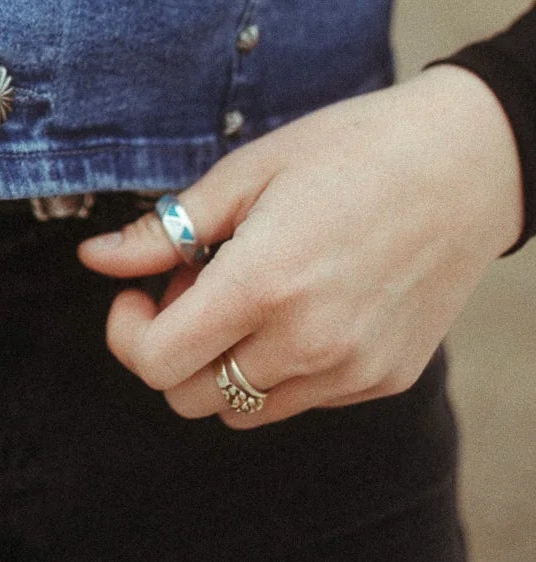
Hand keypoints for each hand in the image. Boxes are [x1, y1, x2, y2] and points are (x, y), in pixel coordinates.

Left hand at [76, 63, 524, 427]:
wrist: (466, 165)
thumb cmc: (351, 151)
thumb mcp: (246, 173)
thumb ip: (166, 229)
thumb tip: (95, 260)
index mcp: (264, 285)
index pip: (156, 362)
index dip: (127, 331)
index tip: (138, 291)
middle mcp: (308, 343)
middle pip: (188, 397)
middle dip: (169, 346)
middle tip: (195, 283)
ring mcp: (350, 371)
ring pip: (241, 410)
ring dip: (221, 363)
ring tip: (248, 293)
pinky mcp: (382, 381)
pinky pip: (299, 400)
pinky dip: (276, 367)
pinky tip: (298, 304)